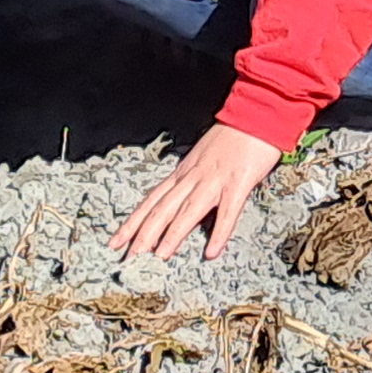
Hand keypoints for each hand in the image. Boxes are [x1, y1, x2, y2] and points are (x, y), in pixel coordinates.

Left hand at [112, 122, 279, 261]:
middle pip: (163, 209)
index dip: (133, 222)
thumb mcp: (202, 155)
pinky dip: (219, 232)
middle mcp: (193, 177)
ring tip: (160, 257)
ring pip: (188, 211)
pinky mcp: (238, 182)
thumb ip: (191, 176)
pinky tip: (212, 251)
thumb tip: (181, 195)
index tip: (115, 241)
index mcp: (184, 172)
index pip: (151, 200)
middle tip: (130, 258)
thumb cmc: (232, 135)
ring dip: (172, 235)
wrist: (255, 114)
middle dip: (144, 234)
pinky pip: (228, 211)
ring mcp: (215, 179)